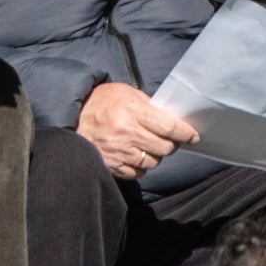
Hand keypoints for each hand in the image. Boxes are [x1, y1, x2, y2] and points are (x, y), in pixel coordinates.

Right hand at [78, 82, 198, 180]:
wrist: (72, 117)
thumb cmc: (101, 101)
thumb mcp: (126, 93)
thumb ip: (148, 106)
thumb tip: (171, 119)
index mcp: (132, 111)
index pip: (169, 127)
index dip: (185, 133)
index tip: (193, 136)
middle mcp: (127, 132)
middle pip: (164, 147)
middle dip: (171, 144)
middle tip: (168, 139)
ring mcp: (119, 151)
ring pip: (153, 162)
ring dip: (155, 156)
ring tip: (148, 146)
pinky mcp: (112, 165)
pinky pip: (138, 173)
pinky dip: (141, 167)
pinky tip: (136, 155)